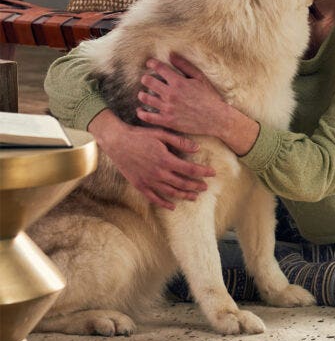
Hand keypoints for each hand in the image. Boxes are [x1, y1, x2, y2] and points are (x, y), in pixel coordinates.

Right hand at [88, 109, 214, 209]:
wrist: (116, 142)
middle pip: (182, 183)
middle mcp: (158, 173)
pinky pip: (154, 198)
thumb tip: (197, 148)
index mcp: (165, 159)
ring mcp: (148, 181)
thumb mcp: (160, 134)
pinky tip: (173, 207)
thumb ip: (179, 142)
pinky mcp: (139, 185)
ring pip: (171, 192)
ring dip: (184, 195)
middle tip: (205, 187)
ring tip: (194, 196)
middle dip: (196, 186)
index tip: (212, 173)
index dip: (203, 172)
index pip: (190, 169)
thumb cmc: (139, 136)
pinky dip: (164, 204)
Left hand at [136, 53, 228, 139]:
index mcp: (178, 82)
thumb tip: (171, 54)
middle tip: (146, 80)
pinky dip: (141, 113)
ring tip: (144, 94)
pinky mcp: (167, 121)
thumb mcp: (199, 78)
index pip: (159, 68)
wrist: (216, 118)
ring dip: (142, 94)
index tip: (150, 63)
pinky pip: (148, 117)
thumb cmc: (209, 97)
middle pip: (148, 81)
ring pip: (145, 98)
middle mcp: (171, 94)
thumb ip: (184, 65)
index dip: (152, 63)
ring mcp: (168, 108)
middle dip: (145, 79)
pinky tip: (141, 110)